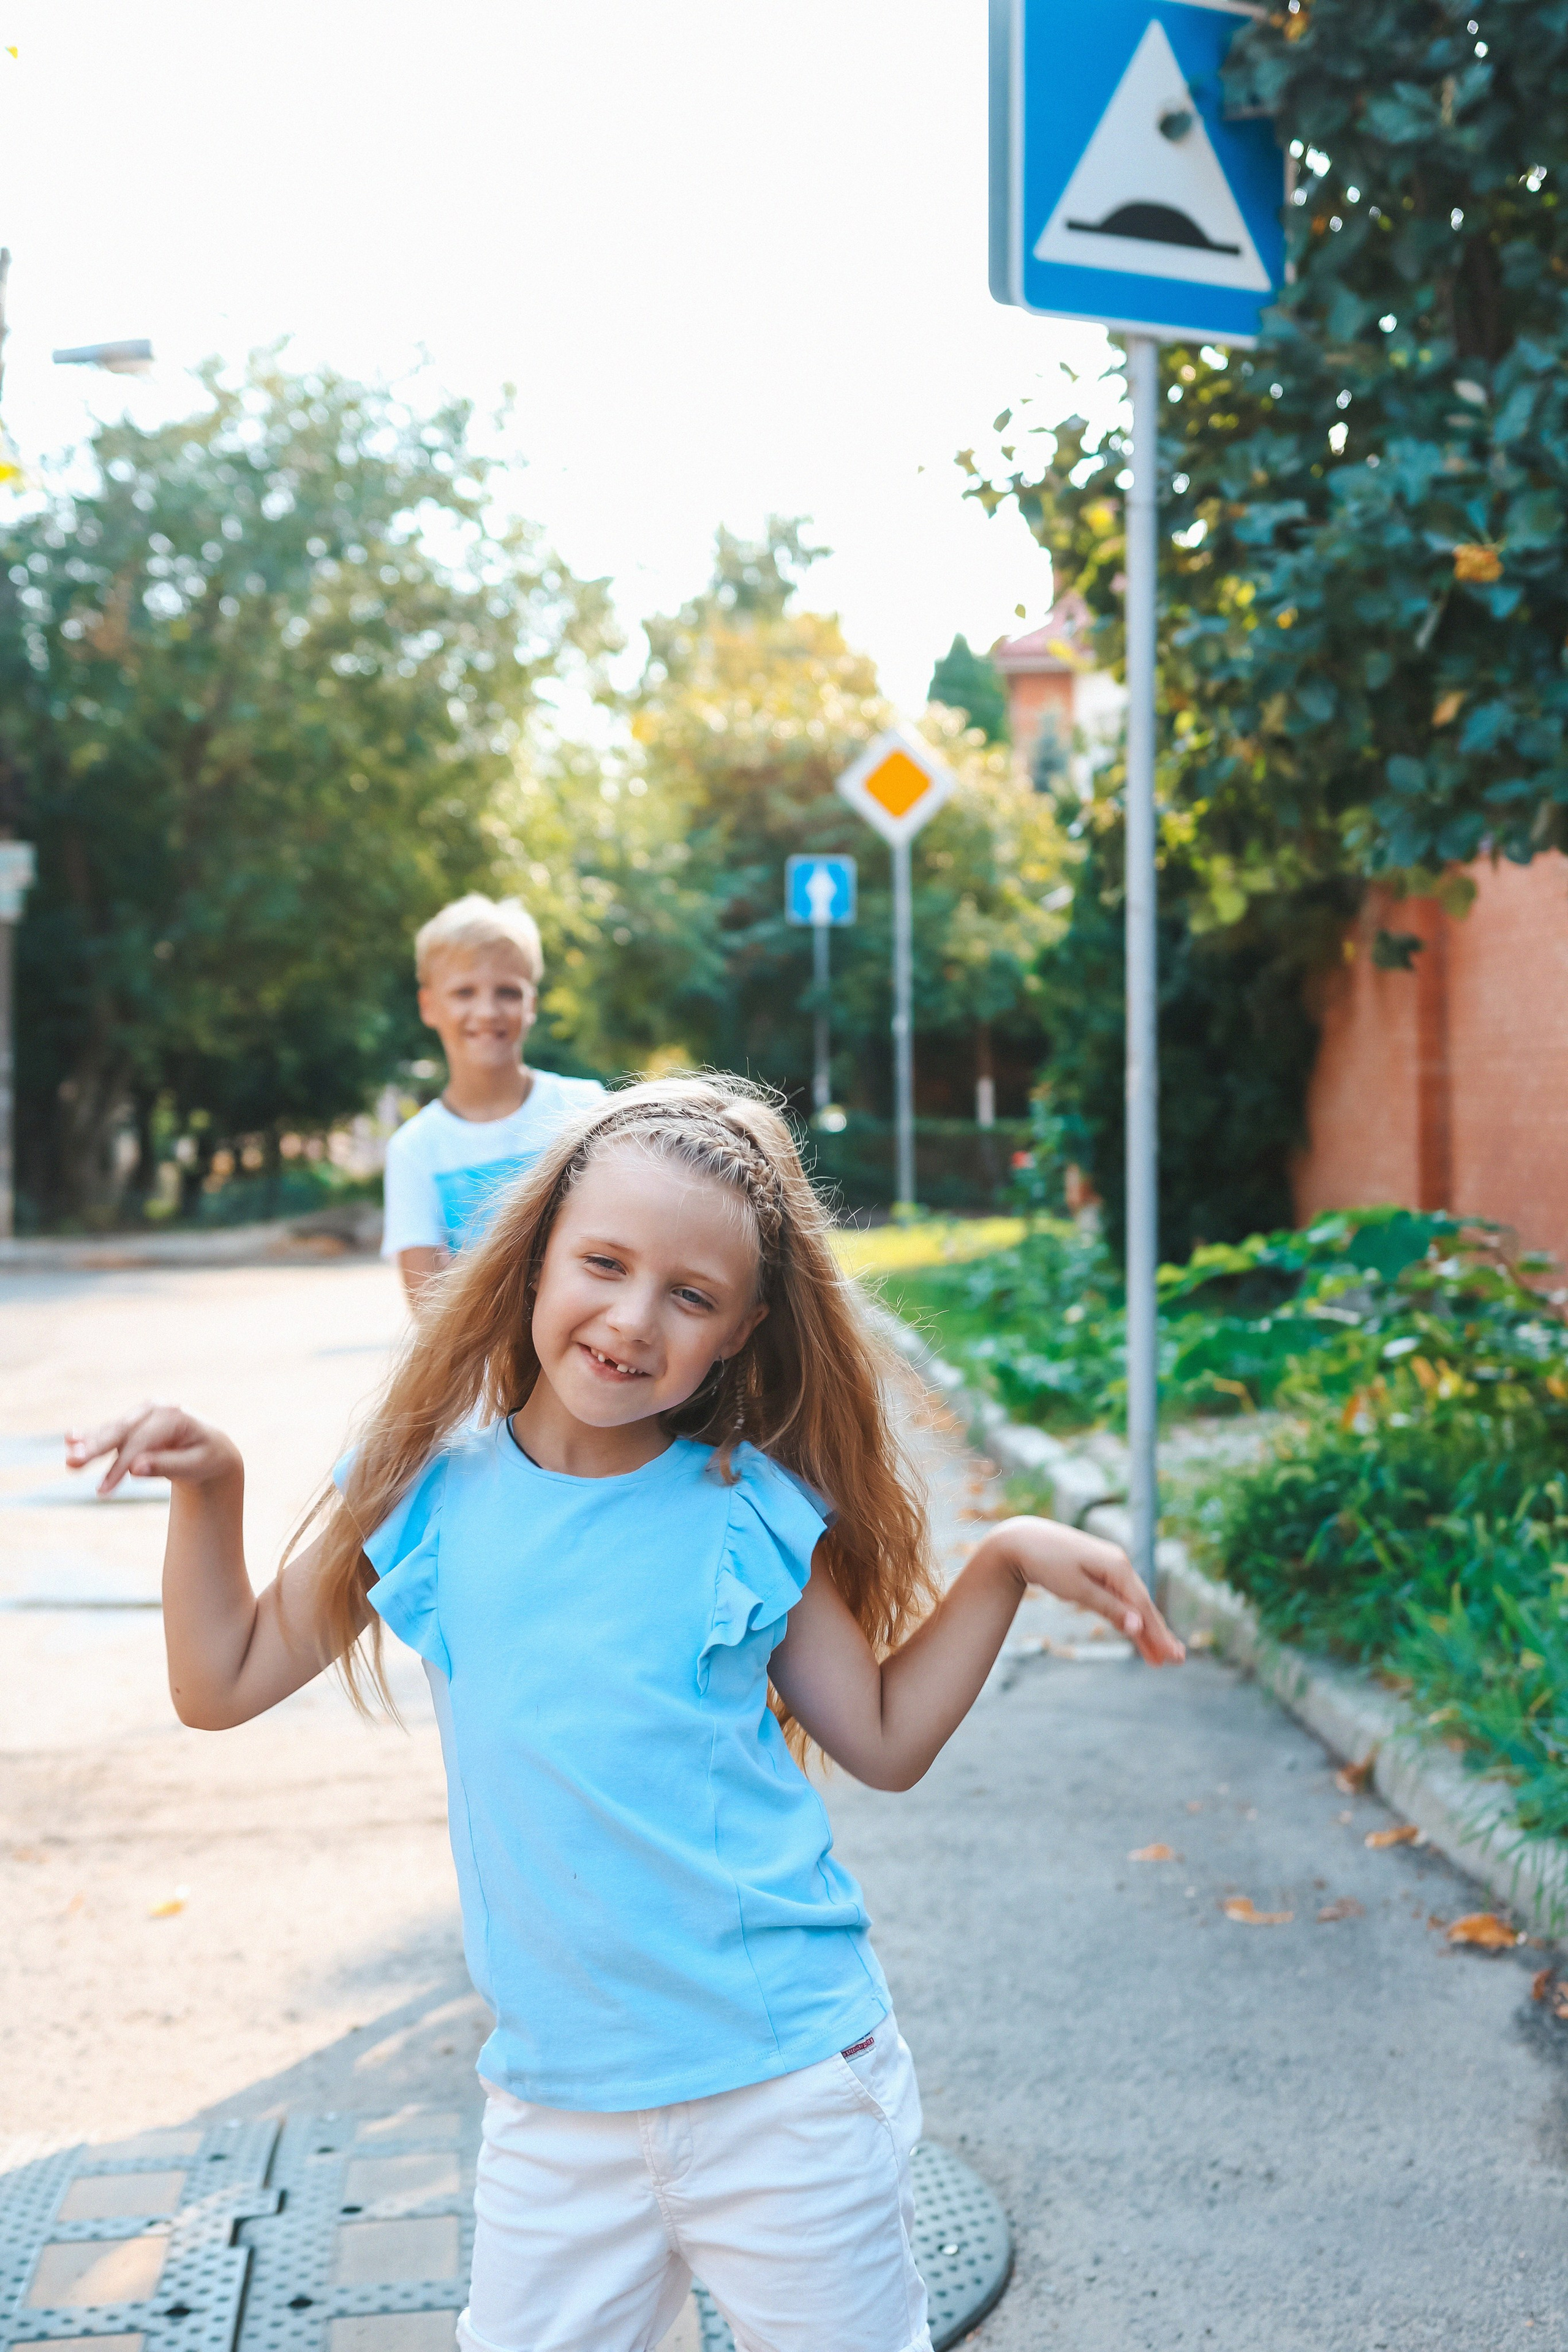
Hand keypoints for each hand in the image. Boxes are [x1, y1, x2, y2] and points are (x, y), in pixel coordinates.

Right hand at [64, 1404, 240, 1497]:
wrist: (210, 1447)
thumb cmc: (205, 1457)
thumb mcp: (195, 1464)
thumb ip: (167, 1466)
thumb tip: (135, 1470)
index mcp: (174, 1416)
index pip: (142, 1442)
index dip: (120, 1466)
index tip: (103, 1491)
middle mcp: (155, 1410)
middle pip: (121, 1431)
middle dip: (96, 1448)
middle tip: (72, 1463)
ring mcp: (141, 1414)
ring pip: (111, 1431)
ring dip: (88, 1444)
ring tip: (69, 1459)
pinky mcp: (132, 1424)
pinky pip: (109, 1431)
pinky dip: (90, 1437)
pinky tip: (70, 1438)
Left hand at [994, 1515, 1185, 1666]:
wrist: (1022, 1540)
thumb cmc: (1047, 1563)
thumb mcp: (1076, 1589)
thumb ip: (1109, 1607)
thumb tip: (1138, 1626)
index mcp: (1117, 1567)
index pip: (1143, 1606)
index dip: (1158, 1633)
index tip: (1173, 1657)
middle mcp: (1119, 1564)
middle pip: (1143, 1605)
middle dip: (1158, 1634)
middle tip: (1177, 1660)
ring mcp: (1110, 1567)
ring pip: (1133, 1603)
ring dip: (1145, 1629)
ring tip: (1158, 1656)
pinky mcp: (1099, 1571)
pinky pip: (1119, 1598)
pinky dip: (1128, 1617)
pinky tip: (1135, 1632)